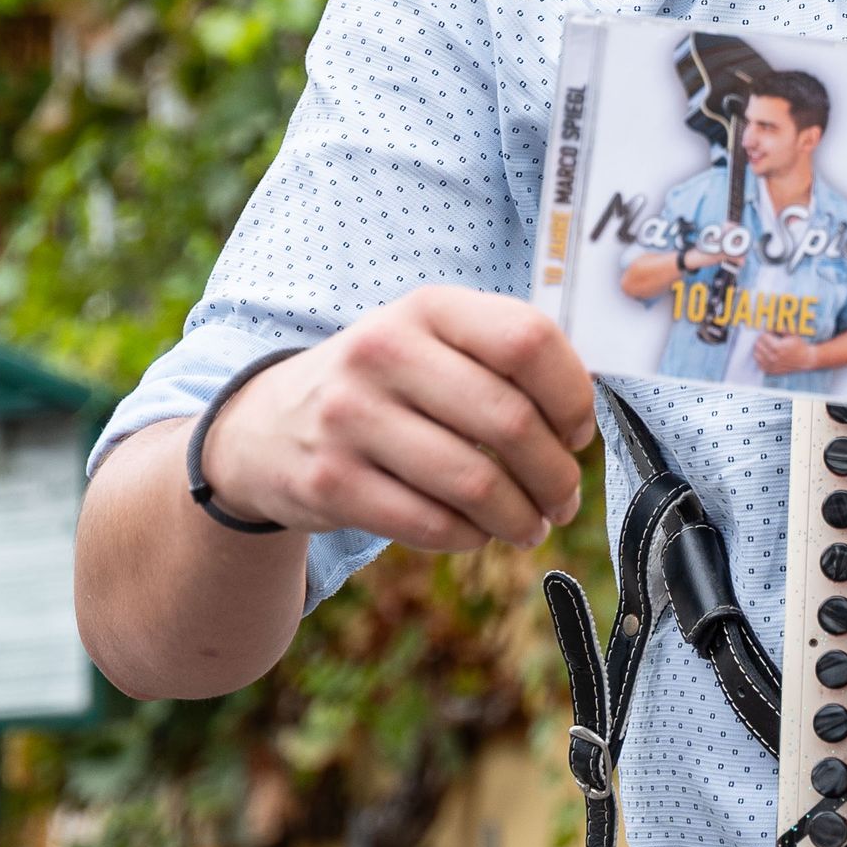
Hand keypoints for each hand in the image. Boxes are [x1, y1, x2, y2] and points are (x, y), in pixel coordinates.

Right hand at [198, 287, 595, 550]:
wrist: (266, 427)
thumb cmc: (381, 384)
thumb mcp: (429, 341)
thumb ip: (501, 358)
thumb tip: (580, 418)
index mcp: (426, 308)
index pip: (527, 341)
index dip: (571, 395)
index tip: (577, 433)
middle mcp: (383, 352)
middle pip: (510, 421)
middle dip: (555, 474)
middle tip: (564, 497)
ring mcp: (350, 417)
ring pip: (475, 483)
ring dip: (521, 517)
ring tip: (531, 525)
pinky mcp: (331, 482)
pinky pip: (430, 524)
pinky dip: (470, 537)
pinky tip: (477, 533)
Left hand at [757, 327, 846, 376]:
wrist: (806, 360)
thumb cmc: (799, 344)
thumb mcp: (792, 333)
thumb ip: (781, 326)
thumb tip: (770, 320)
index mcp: (778, 347)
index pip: (762, 337)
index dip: (766, 332)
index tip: (772, 332)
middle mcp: (774, 357)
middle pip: (758, 345)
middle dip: (762, 339)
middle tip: (770, 338)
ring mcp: (772, 366)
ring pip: (756, 354)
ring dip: (760, 348)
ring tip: (768, 345)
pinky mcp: (770, 371)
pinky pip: (759, 363)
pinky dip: (760, 357)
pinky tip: (767, 353)